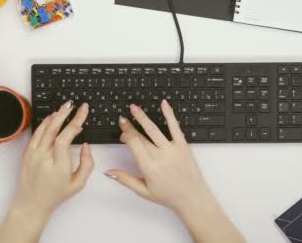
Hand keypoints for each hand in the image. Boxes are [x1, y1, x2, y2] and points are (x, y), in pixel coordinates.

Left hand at [13, 101, 93, 216]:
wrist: (31, 204)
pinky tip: (51, 118)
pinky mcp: (27, 154)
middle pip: (54, 128)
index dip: (76, 121)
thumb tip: (85, 146)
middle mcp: (44, 158)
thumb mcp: (78, 184)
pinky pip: (36, 134)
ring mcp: (33, 155)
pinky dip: (44, 124)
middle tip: (73, 104)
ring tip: (64, 108)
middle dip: (65, 113)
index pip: (66, 137)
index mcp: (58, 165)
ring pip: (44, 129)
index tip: (83, 110)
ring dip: (55, 116)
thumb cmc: (55, 195)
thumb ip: (87, 163)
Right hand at [106, 100, 244, 242]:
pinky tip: (164, 104)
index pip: (134, 144)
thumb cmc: (169, 196)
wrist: (192, 197)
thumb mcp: (144, 191)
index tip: (121, 129)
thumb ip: (125, 179)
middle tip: (123, 119)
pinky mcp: (183, 146)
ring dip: (142, 117)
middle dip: (130, 127)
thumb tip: (109, 171)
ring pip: (154, 129)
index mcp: (149, 168)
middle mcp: (160, 157)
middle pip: (142, 136)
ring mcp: (173, 150)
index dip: (126, 134)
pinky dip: (169, 114)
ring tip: (134, 108)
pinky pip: (175, 127)